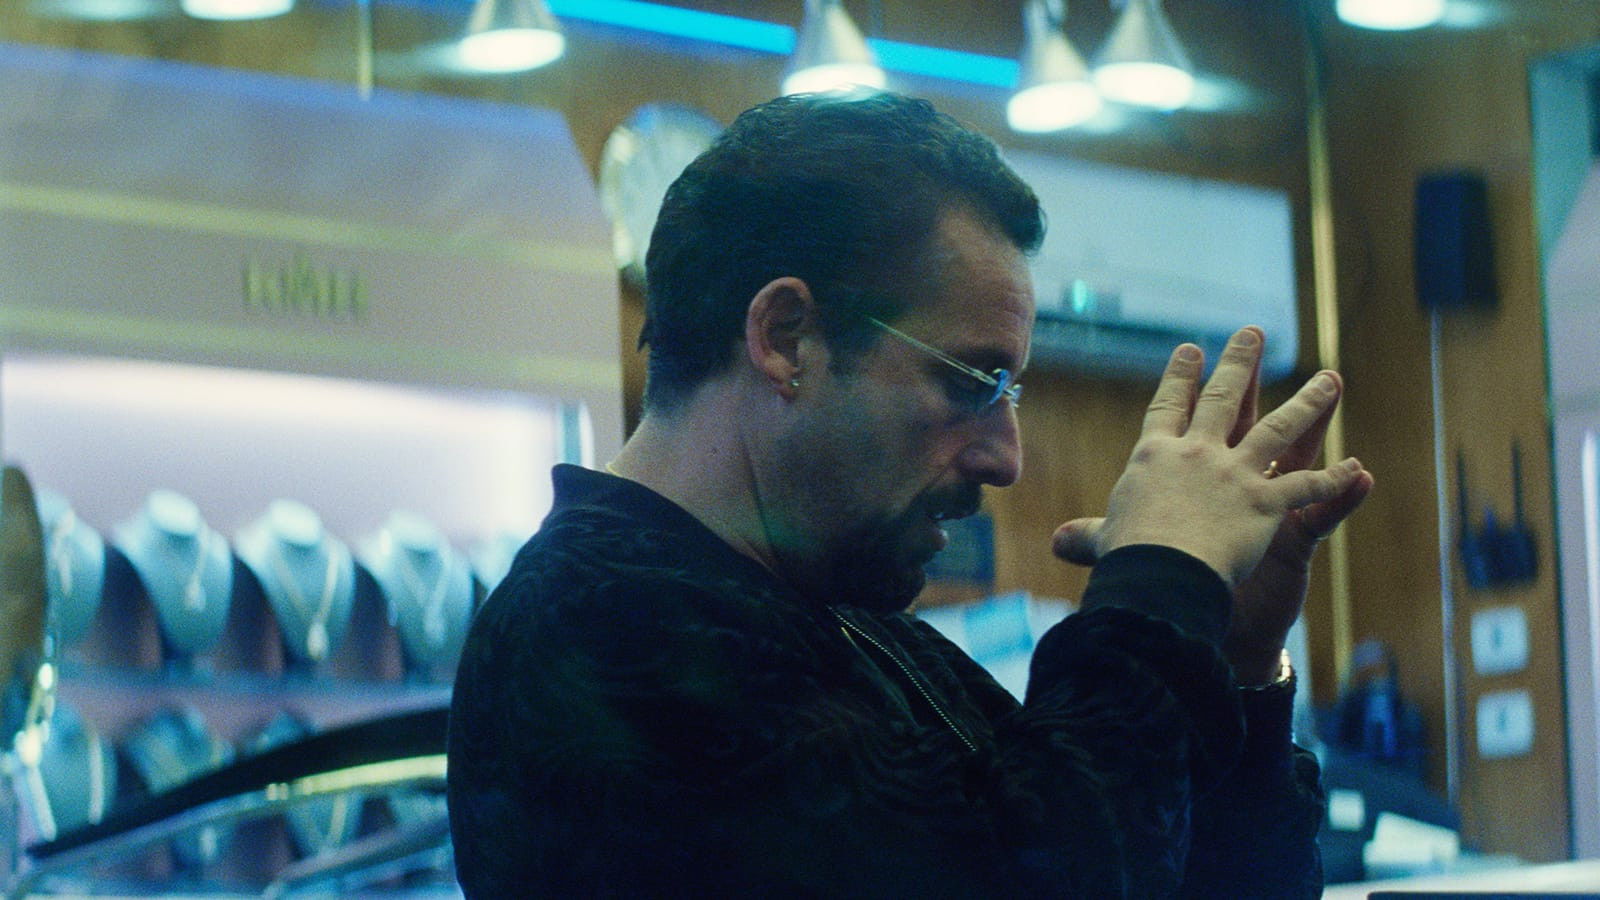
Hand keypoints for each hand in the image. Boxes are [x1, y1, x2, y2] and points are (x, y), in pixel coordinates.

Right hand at [1052, 328, 1370, 676]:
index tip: (1190, 350)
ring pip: (1280, 429)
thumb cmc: (1126, 556)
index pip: (1169, 408)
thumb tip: (1058, 542)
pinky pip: (1307, 488)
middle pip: (1225, 399)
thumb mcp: (1102, 540)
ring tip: (1331, 378)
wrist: (1159, 573)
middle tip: (1253, 332)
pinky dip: (1335, 481)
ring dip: (1309, 403)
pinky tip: (1357, 468)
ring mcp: (1236, 475)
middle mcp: (1198, 455)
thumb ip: (1087, 536)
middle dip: (1241, 363)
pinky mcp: (1266, 503)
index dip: (1179, 378)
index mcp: (1155, 457)